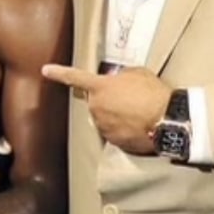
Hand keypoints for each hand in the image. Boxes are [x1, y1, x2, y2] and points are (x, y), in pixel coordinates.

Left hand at [41, 63, 170, 154]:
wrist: (167, 120)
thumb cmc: (153, 93)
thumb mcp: (137, 73)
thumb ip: (121, 76)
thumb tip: (118, 81)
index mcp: (99, 87)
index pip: (75, 77)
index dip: (59, 73)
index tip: (46, 70)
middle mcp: (96, 108)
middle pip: (96, 102)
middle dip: (108, 101)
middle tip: (130, 100)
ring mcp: (104, 127)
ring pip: (105, 119)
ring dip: (116, 117)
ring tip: (138, 114)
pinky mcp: (114, 142)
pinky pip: (115, 134)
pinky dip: (125, 131)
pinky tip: (139, 126)